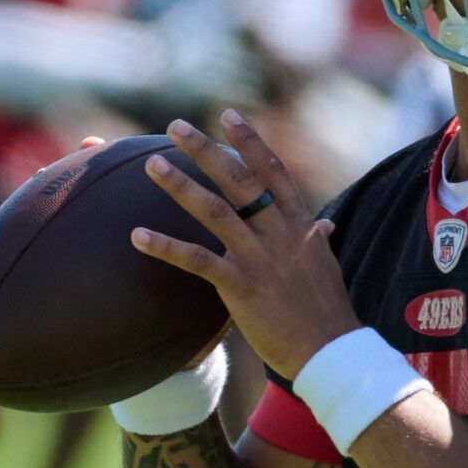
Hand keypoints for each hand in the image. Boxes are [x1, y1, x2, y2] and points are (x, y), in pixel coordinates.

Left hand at [127, 111, 360, 379]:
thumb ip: (318, 240)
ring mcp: (259, 258)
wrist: (330, 351)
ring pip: (215, 211)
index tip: (228, 115)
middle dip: (206, 150)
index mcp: (300, 225)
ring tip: (152, 165)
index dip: (250, 141)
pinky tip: (137, 235)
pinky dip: (166, 247)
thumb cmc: (327, 311)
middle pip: (240, 180)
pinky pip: (197, 261)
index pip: (274, 171)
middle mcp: (280, 234)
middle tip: (176, 127)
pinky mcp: (240, 287)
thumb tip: (324, 223)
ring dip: (181, 185)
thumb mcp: (326, 266)